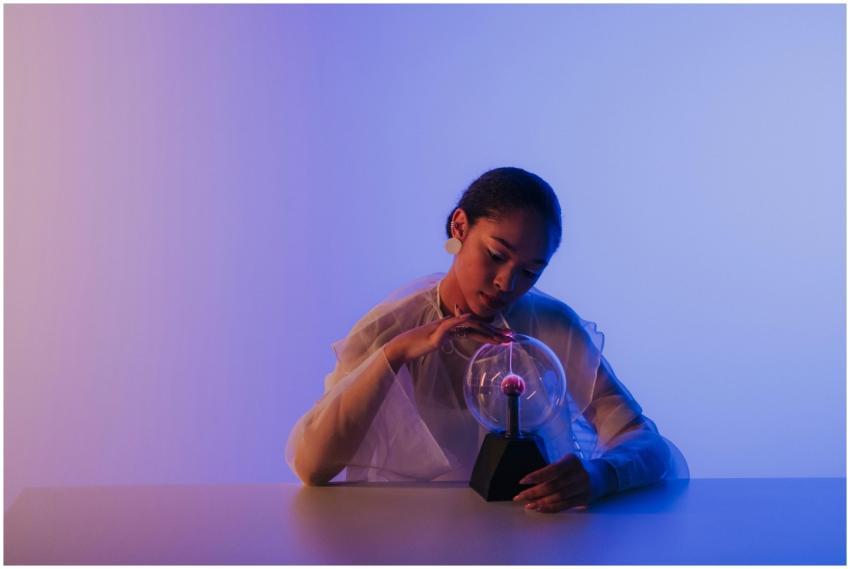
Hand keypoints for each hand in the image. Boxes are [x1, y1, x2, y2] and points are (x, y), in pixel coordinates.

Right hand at [383, 305, 512, 371]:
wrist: (402, 346)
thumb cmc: (418, 346)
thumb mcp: (435, 342)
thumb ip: (446, 338)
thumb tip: (454, 337)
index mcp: (452, 327)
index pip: (475, 329)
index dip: (491, 333)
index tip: (505, 338)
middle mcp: (450, 324)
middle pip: (477, 326)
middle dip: (495, 332)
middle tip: (511, 338)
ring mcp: (443, 327)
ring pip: (469, 325)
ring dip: (487, 331)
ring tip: (501, 340)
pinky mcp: (436, 332)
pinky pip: (450, 325)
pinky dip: (461, 321)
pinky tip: (471, 321)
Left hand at [512, 454, 616, 512]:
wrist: (601, 476)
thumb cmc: (575, 469)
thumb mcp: (566, 462)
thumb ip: (551, 470)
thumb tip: (530, 482)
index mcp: (572, 461)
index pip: (552, 469)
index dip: (536, 476)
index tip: (522, 481)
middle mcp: (579, 474)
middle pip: (553, 485)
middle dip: (534, 492)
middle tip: (520, 497)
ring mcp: (583, 487)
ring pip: (558, 497)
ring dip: (540, 502)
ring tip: (528, 504)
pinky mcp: (585, 499)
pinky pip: (565, 506)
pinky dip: (551, 508)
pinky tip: (540, 508)